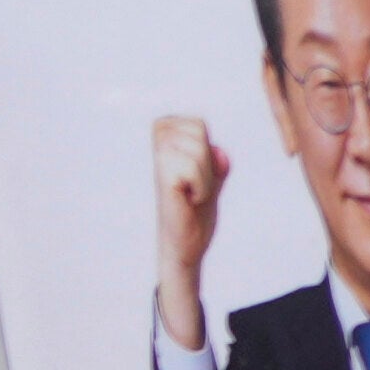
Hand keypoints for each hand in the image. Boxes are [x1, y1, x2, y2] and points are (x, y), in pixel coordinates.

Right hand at [156, 114, 227, 343]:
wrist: (186, 246)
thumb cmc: (194, 210)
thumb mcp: (211, 176)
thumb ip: (215, 156)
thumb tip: (219, 153)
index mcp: (159, 142)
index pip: (197, 123)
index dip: (206, 149)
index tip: (194, 173)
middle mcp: (150, 150)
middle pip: (199, 131)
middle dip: (207, 160)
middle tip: (194, 185)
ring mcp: (155, 163)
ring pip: (198, 149)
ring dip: (205, 176)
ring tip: (191, 193)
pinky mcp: (161, 180)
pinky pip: (193, 167)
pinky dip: (202, 186)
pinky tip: (188, 200)